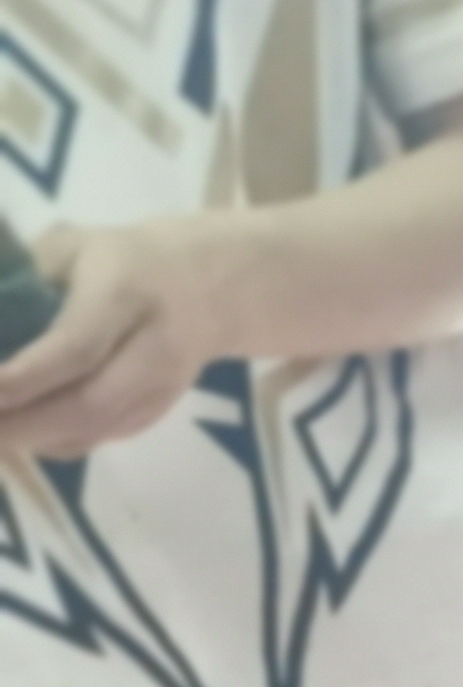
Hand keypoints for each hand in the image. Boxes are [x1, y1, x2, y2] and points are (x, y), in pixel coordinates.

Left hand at [0, 219, 242, 460]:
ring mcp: (162, 386)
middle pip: (90, 403)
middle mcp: (151, 348)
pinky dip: (57, 441)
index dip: (26, 377)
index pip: (76, 348)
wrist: (216, 287)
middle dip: (25, 424)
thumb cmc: (129, 258)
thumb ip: (29, 273)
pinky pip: (104, 436)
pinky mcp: (159, 410)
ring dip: (37, 440)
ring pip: (97, 428)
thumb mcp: (76, 245)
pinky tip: (22, 433)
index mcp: (125, 295)